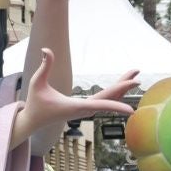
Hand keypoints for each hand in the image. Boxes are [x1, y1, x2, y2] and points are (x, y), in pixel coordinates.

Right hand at [15, 49, 136, 144]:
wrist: (33, 121)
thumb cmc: (34, 102)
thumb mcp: (35, 82)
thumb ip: (43, 66)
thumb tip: (45, 49)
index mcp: (76, 106)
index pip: (100, 105)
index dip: (117, 106)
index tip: (132, 110)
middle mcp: (84, 110)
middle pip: (109, 98)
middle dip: (124, 86)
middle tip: (138, 74)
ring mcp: (86, 110)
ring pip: (109, 99)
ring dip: (122, 87)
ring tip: (134, 75)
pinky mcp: (85, 108)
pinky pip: (105, 100)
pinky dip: (115, 93)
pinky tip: (122, 86)